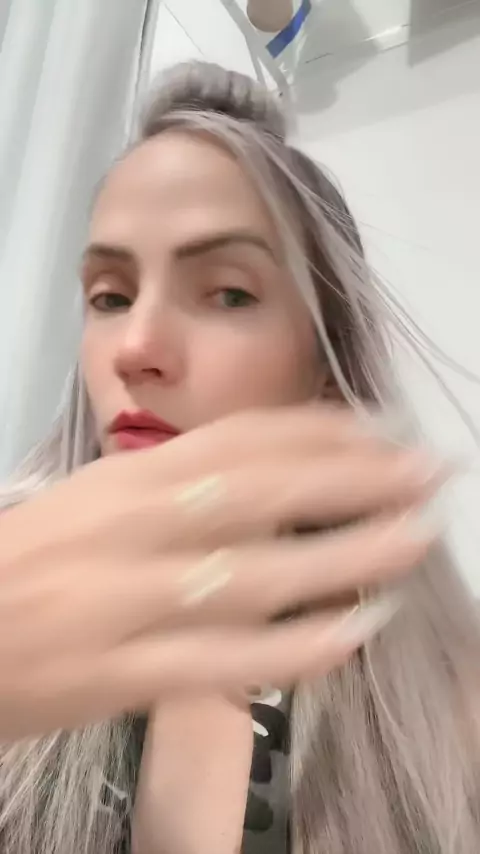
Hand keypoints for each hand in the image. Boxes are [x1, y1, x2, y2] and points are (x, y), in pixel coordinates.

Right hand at [0, 405, 442, 737]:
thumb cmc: (33, 560)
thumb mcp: (100, 499)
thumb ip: (178, 486)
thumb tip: (274, 475)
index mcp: (128, 479)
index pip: (239, 440)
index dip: (320, 432)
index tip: (381, 430)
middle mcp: (136, 528)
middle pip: (263, 493)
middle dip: (354, 478)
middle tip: (427, 471)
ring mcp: (133, 601)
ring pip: (258, 576)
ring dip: (346, 557)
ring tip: (413, 539)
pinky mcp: (126, 673)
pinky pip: (227, 663)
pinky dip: (294, 650)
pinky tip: (350, 635)